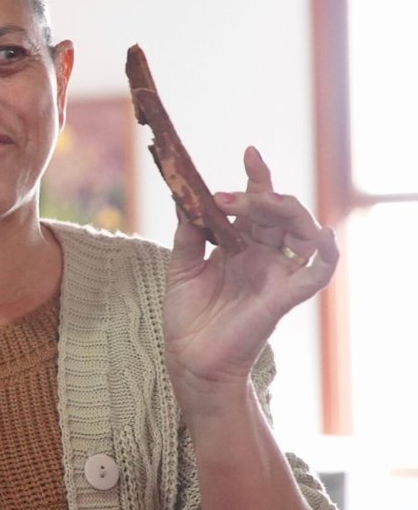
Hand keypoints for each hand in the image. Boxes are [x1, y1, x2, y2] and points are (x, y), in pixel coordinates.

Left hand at [163, 146, 337, 411]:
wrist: (190, 358)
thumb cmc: (189, 317)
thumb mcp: (182, 267)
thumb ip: (188, 234)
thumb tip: (186, 199)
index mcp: (241, 247)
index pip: (257, 205)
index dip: (257, 178)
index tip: (250, 152)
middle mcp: (264, 256)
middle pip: (279, 211)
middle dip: (257, 195)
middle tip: (224, 196)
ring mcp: (277, 274)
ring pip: (302, 230)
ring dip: (282, 210)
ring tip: (250, 204)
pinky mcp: (284, 297)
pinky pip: (318, 273)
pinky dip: (327, 254)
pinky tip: (323, 235)